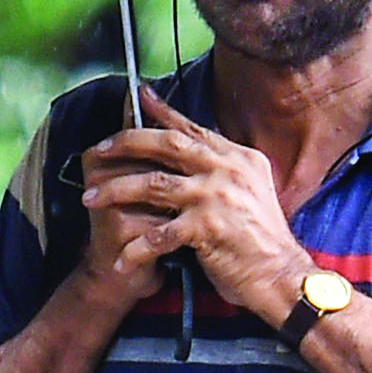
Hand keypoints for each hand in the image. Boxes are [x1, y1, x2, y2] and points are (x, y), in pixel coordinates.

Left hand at [81, 108, 307, 326]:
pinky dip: (137, 249)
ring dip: (116, 190)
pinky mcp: (207, 228)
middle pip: (167, 144)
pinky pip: (159, 234)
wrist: (281, 276)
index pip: (192, 128)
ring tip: (90, 198)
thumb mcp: (252, 190)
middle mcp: (227, 169)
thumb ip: (225, 169)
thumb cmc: (263, 239)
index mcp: (237, 157)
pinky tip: (121, 259)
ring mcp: (216, 197)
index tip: (136, 96)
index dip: (160, 112)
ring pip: (153, 184)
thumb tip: (199, 150)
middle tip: (98, 150)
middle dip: (126, 143)